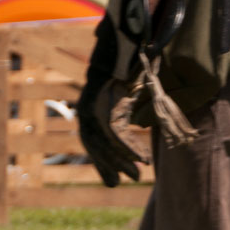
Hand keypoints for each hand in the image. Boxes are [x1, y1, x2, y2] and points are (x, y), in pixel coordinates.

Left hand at [77, 66, 146, 187]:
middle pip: (96, 146)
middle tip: (128, 180)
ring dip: (123, 160)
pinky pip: (116, 133)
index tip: (113, 181)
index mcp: (88, 110)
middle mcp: (86, 110)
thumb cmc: (125, 73)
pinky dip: (130, 148)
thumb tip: (130, 144)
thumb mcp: (121, 101)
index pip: (91, 144)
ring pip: (106, 142)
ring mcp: (93, 106)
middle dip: (111, 165)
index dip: (101, 164)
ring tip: (138, 174)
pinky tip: (142, 158)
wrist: (124, 47)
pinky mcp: (105, 103)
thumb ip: (120, 120)